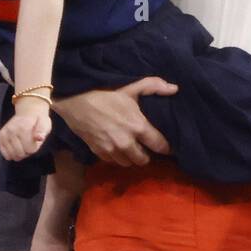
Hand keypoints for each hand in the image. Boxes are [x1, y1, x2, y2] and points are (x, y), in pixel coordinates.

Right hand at [0, 102, 51, 161]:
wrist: (28, 112)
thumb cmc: (38, 120)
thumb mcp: (45, 124)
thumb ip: (42, 132)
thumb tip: (40, 137)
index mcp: (23, 128)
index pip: (29, 150)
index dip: (34, 148)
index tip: (35, 142)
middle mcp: (11, 131)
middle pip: (20, 154)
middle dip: (27, 152)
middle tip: (29, 144)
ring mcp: (4, 134)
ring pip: (12, 155)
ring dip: (19, 154)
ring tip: (23, 145)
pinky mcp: (0, 137)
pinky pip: (4, 154)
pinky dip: (11, 154)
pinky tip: (16, 148)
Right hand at [52, 77, 176, 166]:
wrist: (75, 101)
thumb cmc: (105, 93)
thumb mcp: (130, 87)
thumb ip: (154, 86)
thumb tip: (174, 89)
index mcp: (138, 127)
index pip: (160, 146)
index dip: (167, 148)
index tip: (169, 147)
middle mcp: (127, 143)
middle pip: (143, 160)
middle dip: (147, 154)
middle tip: (147, 147)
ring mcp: (112, 150)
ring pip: (128, 163)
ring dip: (132, 158)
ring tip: (132, 149)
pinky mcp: (99, 153)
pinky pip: (113, 162)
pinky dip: (117, 158)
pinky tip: (117, 149)